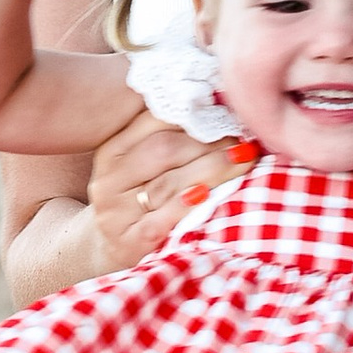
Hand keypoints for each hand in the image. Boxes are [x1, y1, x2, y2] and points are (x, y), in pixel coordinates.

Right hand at [85, 107, 249, 268]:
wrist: (116, 249)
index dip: (193, 115)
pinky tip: (210, 194)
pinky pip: (164, 218)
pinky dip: (188, 205)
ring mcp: (116, 213)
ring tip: (244, 159)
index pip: (153, 122)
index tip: (226, 112)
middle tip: (243, 139)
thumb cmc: (140, 199)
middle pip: (164, 150)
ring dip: (212, 169)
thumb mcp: (142, 166)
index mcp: (112, 151)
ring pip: (168, 183)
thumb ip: (167, 137)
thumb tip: (216, 103)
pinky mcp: (130, 241)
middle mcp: (108, 179)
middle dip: (209, 142)